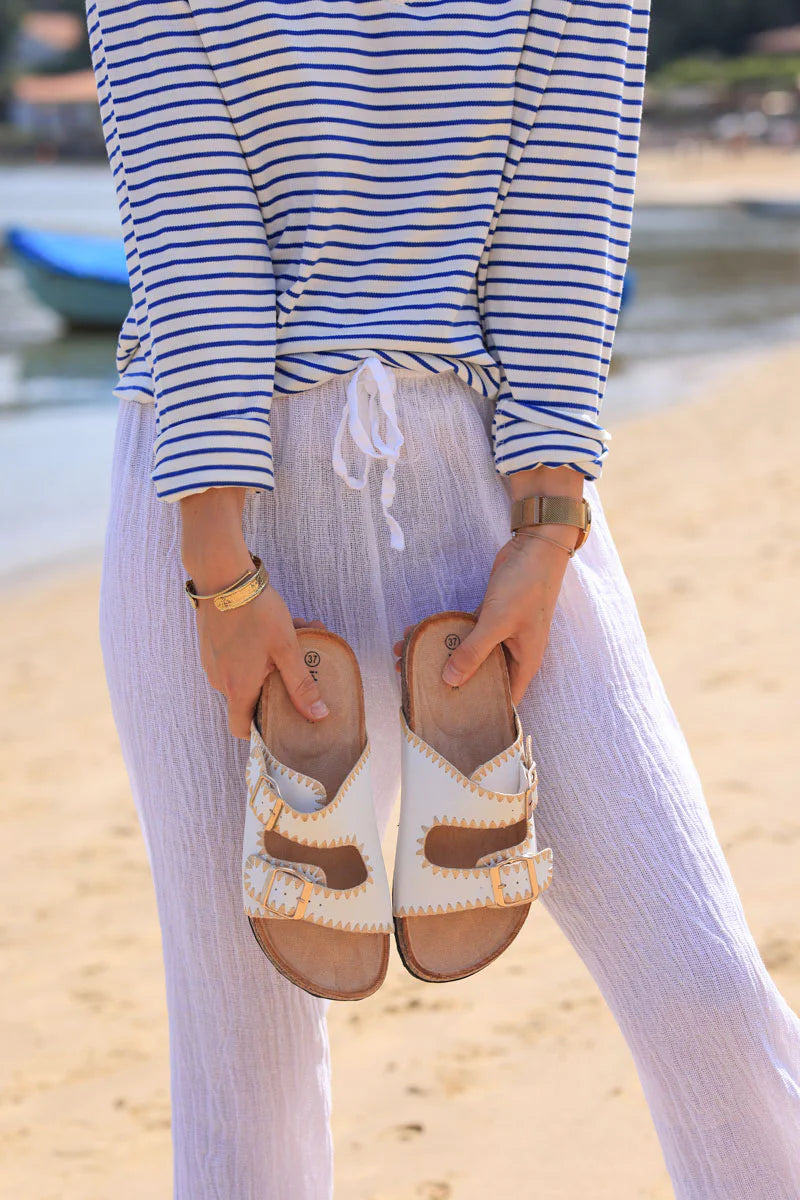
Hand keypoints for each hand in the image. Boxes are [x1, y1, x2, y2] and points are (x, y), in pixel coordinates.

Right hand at [180, 486, 329, 737]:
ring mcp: (212, 660)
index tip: (281, 724)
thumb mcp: (286, 648)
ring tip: (297, 635)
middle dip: (277, 685)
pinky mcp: (210, 643)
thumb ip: (301, 685)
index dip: (260, 732)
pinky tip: (277, 627)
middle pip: (248, 698)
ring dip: (270, 663)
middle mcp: (219, 679)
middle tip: (301, 666)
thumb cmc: (256, 611)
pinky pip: (236, 657)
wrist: (222, 575)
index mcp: (237, 687)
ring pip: (245, 673)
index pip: (241, 729)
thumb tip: (319, 715)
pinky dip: (256, 650)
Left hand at [392, 527, 576, 706]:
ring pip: (467, 653)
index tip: (451, 717)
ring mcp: (500, 634)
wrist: (534, 548)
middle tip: (416, 686)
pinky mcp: (488, 616)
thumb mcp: (498, 622)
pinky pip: (463, 631)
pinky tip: (418, 633)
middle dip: (449, 682)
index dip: (481, 710)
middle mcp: (512, 653)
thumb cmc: (527, 587)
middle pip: (480, 677)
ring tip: (406, 658)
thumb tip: (449, 680)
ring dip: (439, 655)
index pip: (504, 699)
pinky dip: (444, 633)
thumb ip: (474, 651)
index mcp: (524, 663)